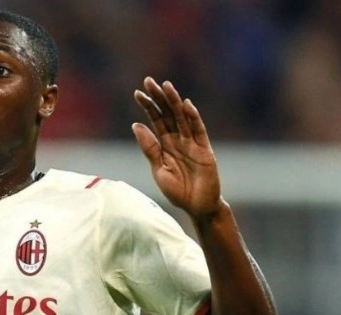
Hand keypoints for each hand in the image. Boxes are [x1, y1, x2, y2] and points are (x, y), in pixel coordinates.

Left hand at [132, 77, 221, 217]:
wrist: (197, 207)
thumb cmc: (178, 191)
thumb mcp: (158, 169)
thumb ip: (150, 148)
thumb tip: (136, 125)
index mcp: (165, 144)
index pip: (155, 120)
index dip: (147, 106)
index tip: (137, 93)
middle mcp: (179, 140)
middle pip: (168, 114)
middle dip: (159, 98)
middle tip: (149, 81)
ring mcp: (192, 144)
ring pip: (182, 118)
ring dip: (174, 102)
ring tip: (166, 86)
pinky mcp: (205, 151)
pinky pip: (198, 131)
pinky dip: (193, 118)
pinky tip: (186, 105)